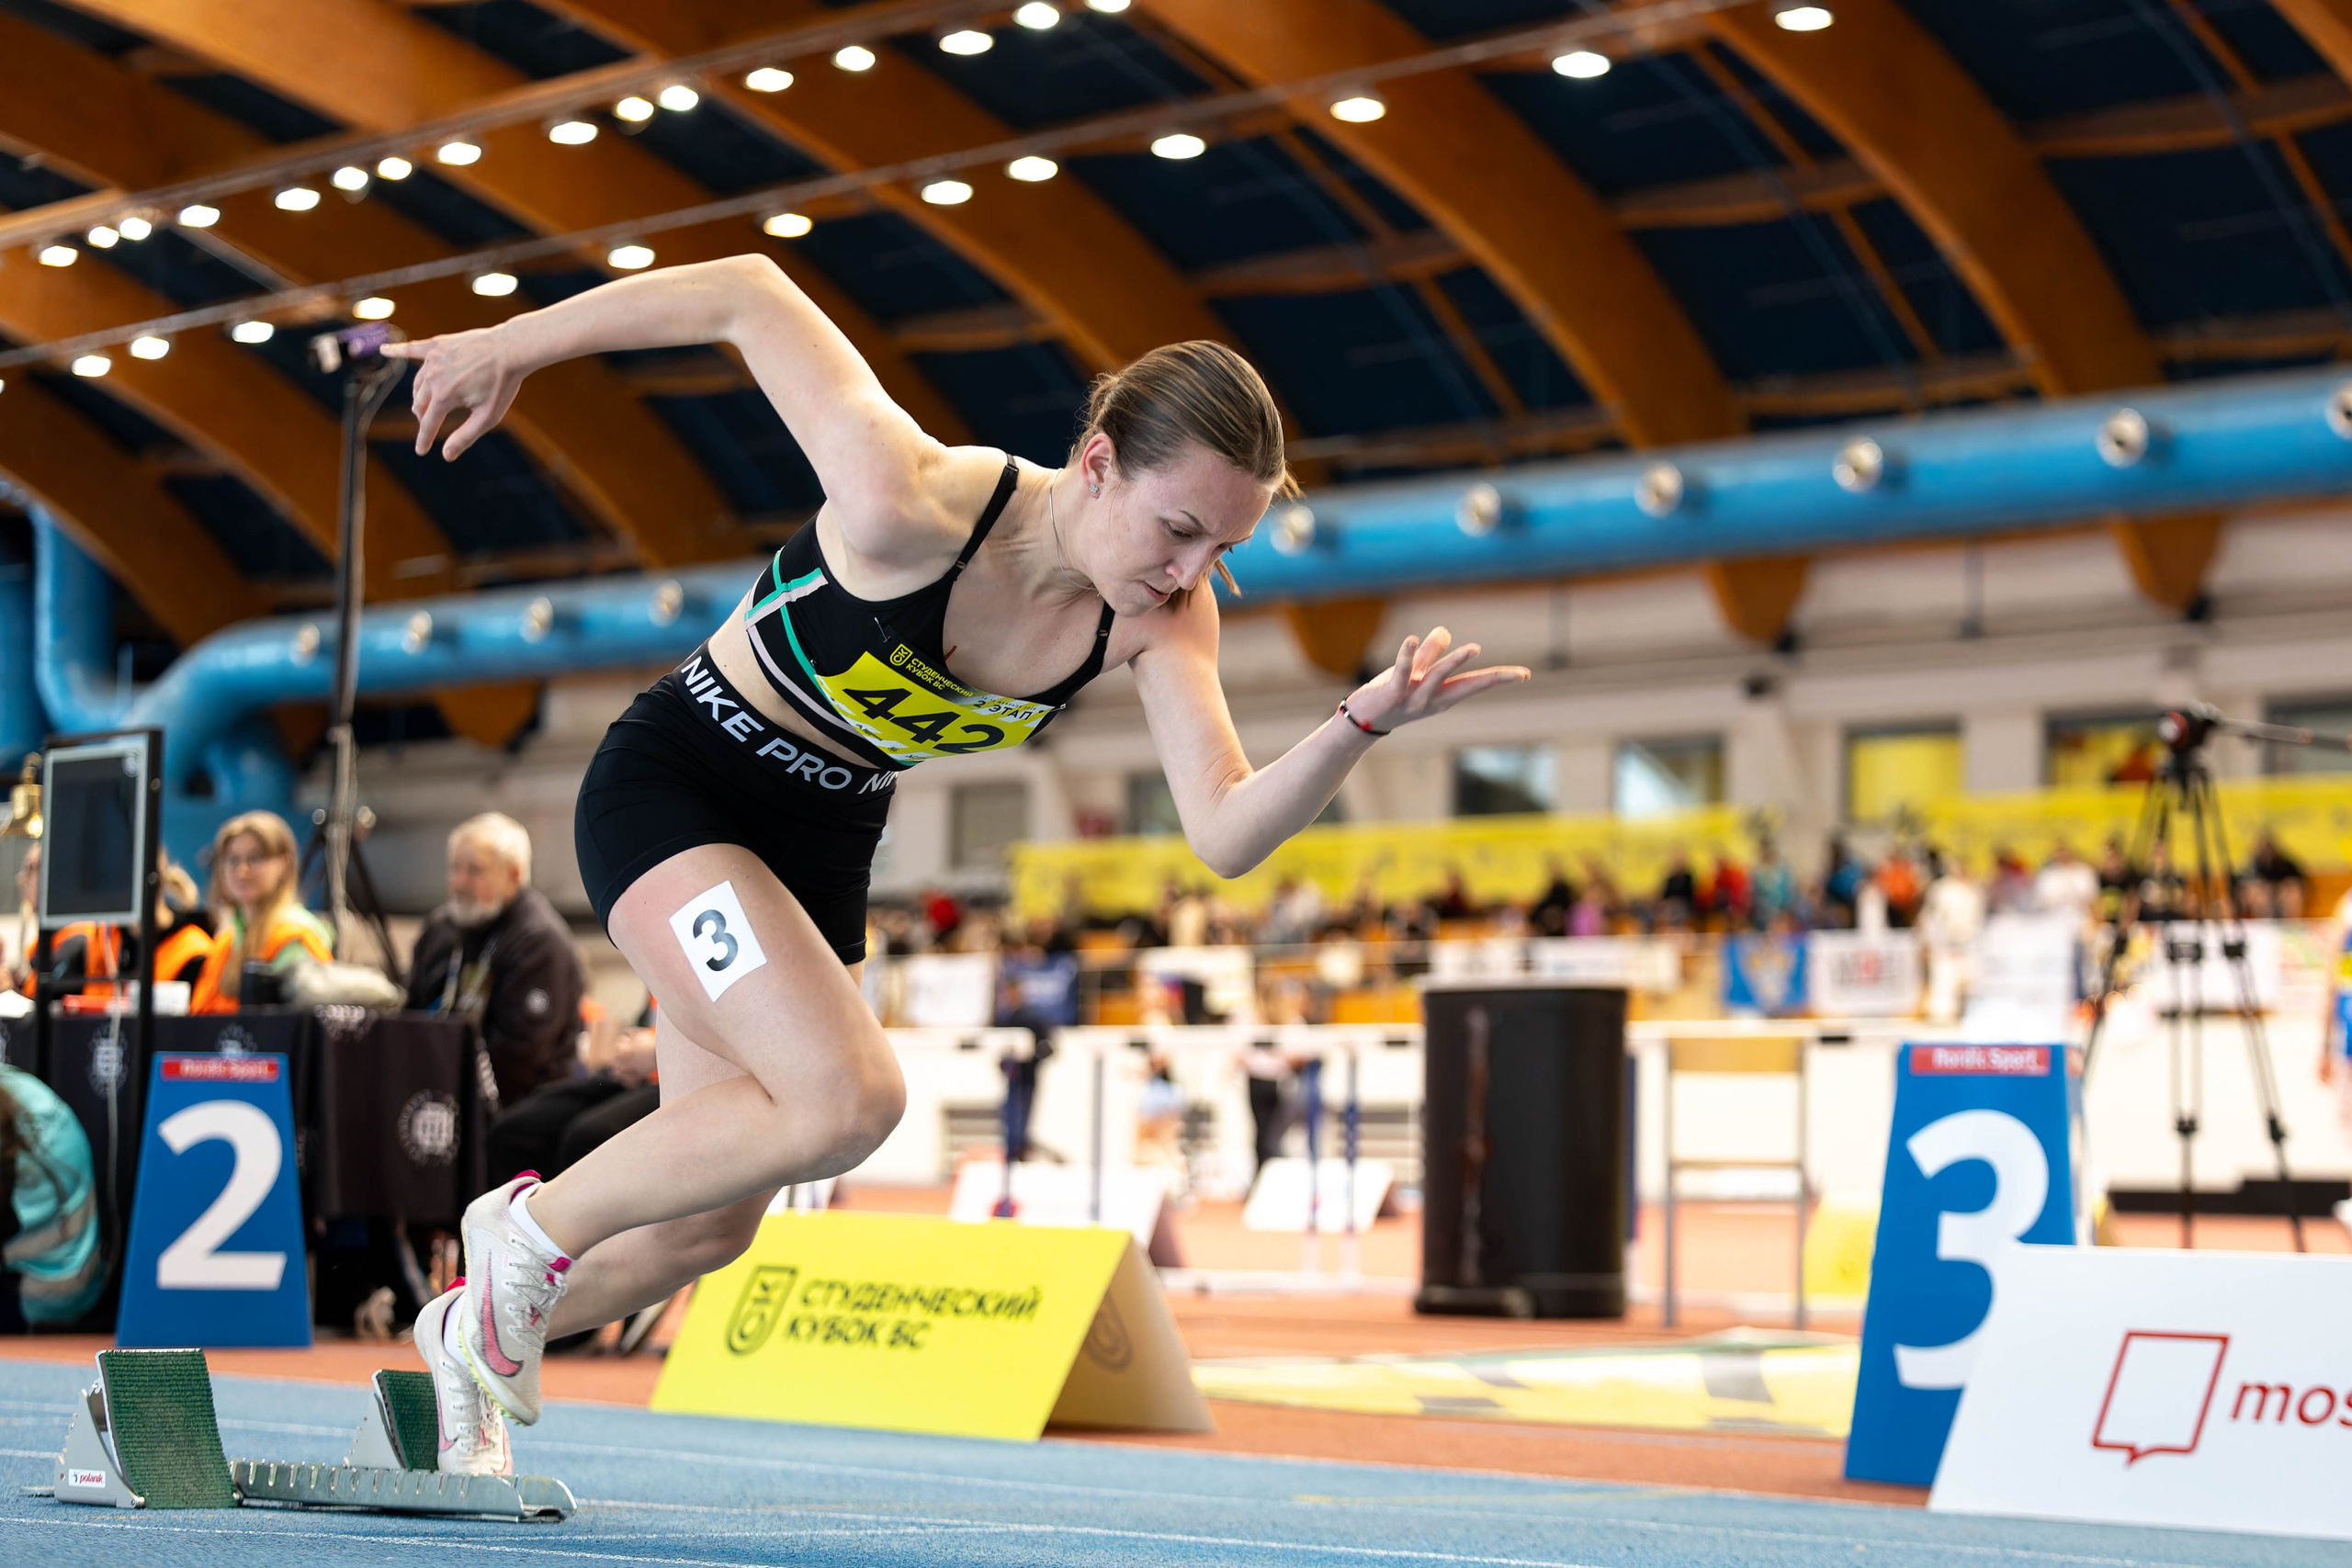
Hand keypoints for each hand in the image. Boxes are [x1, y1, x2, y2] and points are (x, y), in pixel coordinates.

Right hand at [381, 327, 523, 460]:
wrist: (511, 349)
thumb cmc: (502, 384)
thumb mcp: (487, 416)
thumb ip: (465, 436)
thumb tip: (446, 456)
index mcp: (444, 396)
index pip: (428, 423)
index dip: (424, 439)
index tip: (421, 451)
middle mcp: (433, 377)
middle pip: (419, 403)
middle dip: (424, 417)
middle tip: (431, 423)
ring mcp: (433, 359)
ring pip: (418, 383)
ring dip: (421, 396)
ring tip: (427, 404)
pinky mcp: (437, 345)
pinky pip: (412, 348)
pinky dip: (397, 350)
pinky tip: (384, 350)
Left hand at [1344, 627, 1528, 732]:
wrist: (1359, 721)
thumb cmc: (1389, 697)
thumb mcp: (1412, 674)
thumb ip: (1428, 653)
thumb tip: (1445, 632)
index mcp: (1441, 696)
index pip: (1474, 684)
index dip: (1499, 679)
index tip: (1525, 674)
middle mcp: (1431, 701)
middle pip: (1465, 687)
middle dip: (1491, 679)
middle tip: (1518, 674)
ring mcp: (1412, 700)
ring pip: (1436, 679)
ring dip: (1454, 663)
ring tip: (1474, 648)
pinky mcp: (1391, 695)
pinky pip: (1401, 674)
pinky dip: (1406, 656)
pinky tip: (1412, 639)